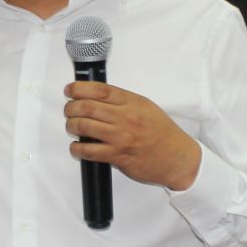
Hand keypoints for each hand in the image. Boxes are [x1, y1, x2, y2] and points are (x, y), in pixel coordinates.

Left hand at [64, 81, 201, 189]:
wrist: (177, 158)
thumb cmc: (162, 133)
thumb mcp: (146, 107)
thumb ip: (123, 101)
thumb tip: (96, 97)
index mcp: (132, 102)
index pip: (100, 90)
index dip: (79, 88)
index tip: (70, 90)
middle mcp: (126, 118)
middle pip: (87, 107)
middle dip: (71, 108)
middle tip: (69, 110)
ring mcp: (121, 137)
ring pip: (84, 127)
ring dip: (72, 126)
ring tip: (72, 127)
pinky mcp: (118, 156)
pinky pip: (89, 151)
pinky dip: (77, 149)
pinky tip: (77, 147)